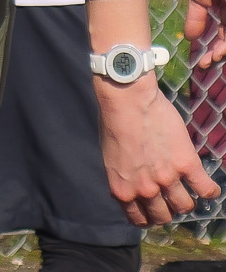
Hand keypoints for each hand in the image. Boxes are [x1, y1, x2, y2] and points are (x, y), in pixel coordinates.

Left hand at [99, 73, 220, 222]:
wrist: (127, 100)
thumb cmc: (114, 122)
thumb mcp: (110, 157)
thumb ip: (123, 177)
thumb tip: (133, 188)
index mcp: (122, 189)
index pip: (139, 219)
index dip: (148, 217)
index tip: (154, 211)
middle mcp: (145, 189)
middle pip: (164, 216)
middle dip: (168, 210)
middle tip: (171, 199)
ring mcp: (166, 178)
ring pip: (184, 206)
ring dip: (187, 200)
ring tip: (187, 190)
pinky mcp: (186, 165)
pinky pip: (206, 190)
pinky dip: (210, 191)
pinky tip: (208, 187)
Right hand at [188, 0, 225, 69]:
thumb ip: (196, 18)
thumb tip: (190, 38)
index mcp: (225, 10)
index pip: (223, 35)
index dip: (214, 49)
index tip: (201, 61)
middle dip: (218, 55)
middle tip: (205, 64)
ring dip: (222, 52)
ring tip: (211, 60)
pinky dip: (225, 45)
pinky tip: (218, 52)